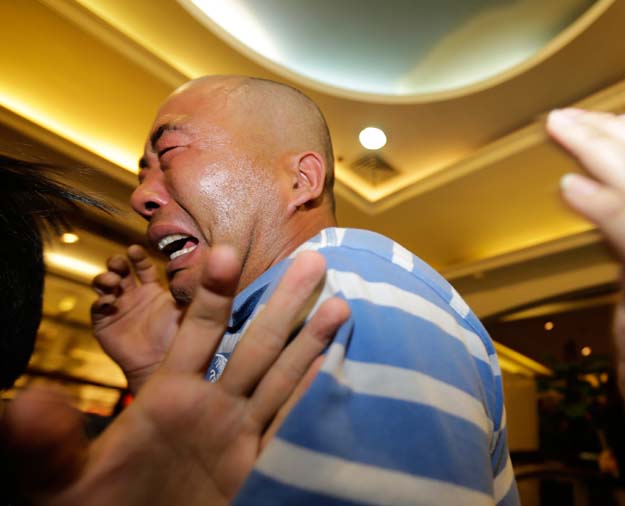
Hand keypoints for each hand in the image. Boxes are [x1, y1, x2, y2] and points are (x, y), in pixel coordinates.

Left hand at [5, 248, 348, 504]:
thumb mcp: (60, 482)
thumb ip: (45, 444)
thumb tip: (24, 405)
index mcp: (168, 396)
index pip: (197, 334)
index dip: (211, 295)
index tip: (224, 253)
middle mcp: (211, 405)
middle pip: (254, 345)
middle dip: (282, 303)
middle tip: (312, 258)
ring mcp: (238, 434)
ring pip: (280, 377)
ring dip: (309, 341)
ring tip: (340, 302)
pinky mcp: (258, 466)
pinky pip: (291, 423)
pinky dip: (315, 395)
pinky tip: (339, 367)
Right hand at [91, 245, 180, 392]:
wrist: (163, 365)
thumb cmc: (178, 336)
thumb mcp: (186, 306)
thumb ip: (192, 286)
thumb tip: (209, 261)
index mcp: (153, 289)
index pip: (142, 265)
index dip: (137, 256)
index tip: (136, 249)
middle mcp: (133, 295)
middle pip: (119, 270)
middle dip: (117, 262)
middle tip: (120, 262)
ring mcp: (117, 308)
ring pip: (104, 284)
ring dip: (105, 278)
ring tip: (113, 281)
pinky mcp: (104, 324)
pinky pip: (97, 307)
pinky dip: (101, 301)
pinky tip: (109, 302)